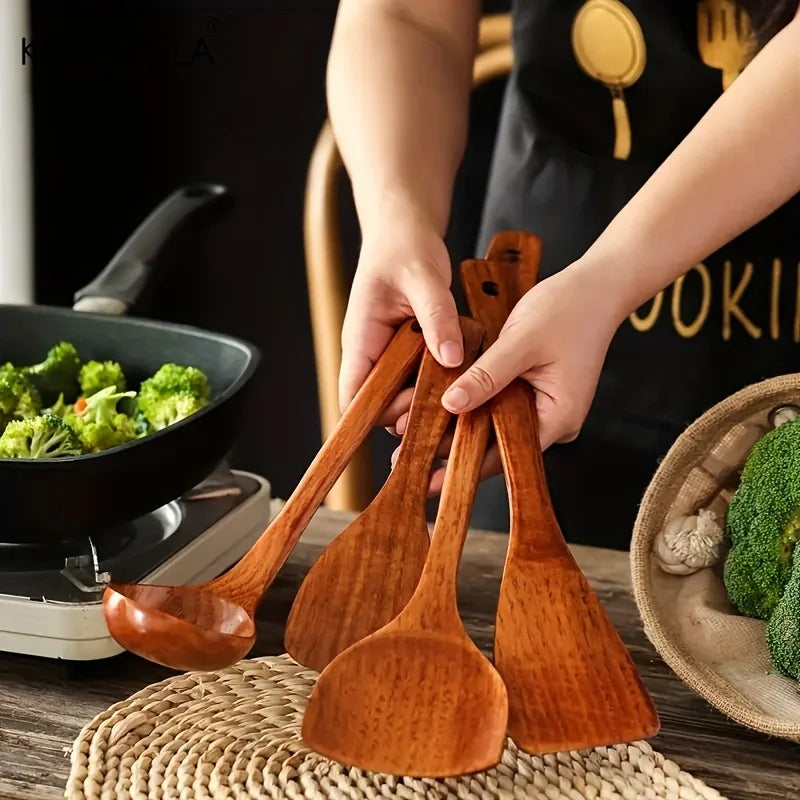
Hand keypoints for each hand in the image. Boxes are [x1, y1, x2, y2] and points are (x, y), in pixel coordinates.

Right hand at [338, 211, 463, 426]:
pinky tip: (461, 375)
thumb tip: (449, 358)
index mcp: (361, 339)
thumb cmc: (403, 246)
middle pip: (380, 404)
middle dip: (409, 411)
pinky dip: (437, 381)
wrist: (404, 229)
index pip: (352, 396)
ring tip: (459, 389)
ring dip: (427, 397)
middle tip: (448, 401)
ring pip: (401, 394)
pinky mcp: (407, 350)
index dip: (372, 416)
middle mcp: (371, 352)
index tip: (409, 419)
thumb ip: (437, 316)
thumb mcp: (424, 277)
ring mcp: (389, 353)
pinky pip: (418, 377)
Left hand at [389, 264, 622, 492]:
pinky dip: (477, 406)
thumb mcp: (520, 341)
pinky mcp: (539, 393)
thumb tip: (450, 405)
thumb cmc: (568, 309)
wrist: (599, 287)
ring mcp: (547, 408)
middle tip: (408, 454)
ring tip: (417, 432)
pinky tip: (446, 405)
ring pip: (498, 427)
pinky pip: (503, 408)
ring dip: (462, 426)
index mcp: (557, 417)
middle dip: (455, 450)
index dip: (463, 467)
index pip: (504, 456)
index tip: (428, 480)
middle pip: (498, 446)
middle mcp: (554, 421)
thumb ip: (486, 375)